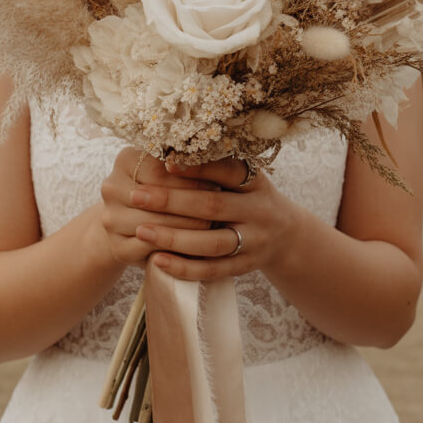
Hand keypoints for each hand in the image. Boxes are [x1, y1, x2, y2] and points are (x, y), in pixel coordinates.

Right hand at [97, 147, 220, 266]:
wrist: (135, 222)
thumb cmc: (165, 189)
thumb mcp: (172, 171)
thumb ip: (186, 165)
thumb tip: (216, 159)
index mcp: (125, 160)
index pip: (161, 169)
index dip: (191, 179)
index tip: (217, 184)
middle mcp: (110, 187)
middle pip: (157, 197)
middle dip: (193, 204)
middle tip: (221, 209)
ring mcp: (110, 219)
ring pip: (155, 225)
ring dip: (188, 228)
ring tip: (212, 226)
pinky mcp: (117, 247)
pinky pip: (150, 249)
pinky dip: (174, 249)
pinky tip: (195, 246)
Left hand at [129, 157, 298, 281]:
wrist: (286, 236)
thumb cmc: (250, 198)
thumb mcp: (245, 178)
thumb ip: (216, 167)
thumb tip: (169, 152)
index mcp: (255, 182)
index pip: (228, 171)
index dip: (197, 168)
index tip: (165, 163)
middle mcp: (258, 211)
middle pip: (213, 206)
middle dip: (172, 201)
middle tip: (136, 196)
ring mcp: (253, 242)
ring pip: (211, 243)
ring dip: (174, 237)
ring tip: (141, 230)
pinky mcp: (245, 267)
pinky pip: (212, 270)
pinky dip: (184, 267)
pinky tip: (157, 260)